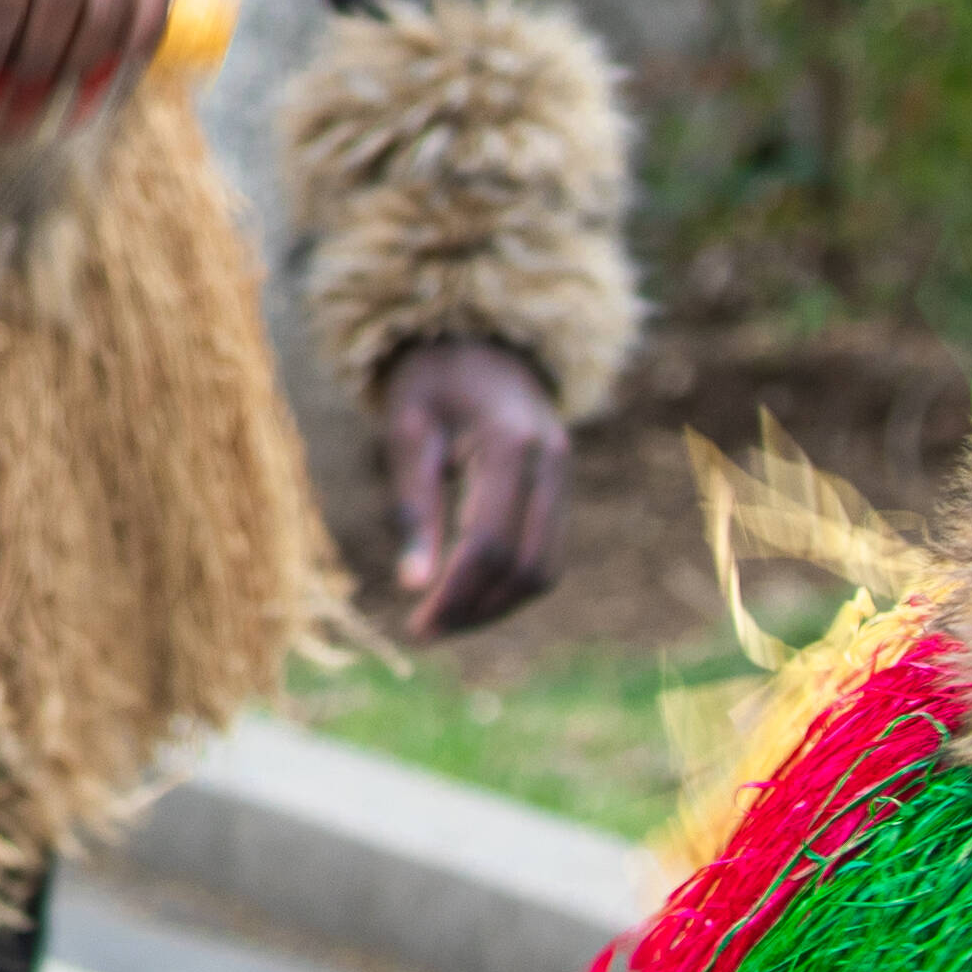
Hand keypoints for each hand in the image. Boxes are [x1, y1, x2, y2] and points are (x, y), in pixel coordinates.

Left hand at [375, 336, 569, 637]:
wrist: (480, 339)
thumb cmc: (431, 380)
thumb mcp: (406, 430)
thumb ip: (412, 504)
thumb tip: (413, 585)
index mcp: (509, 443)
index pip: (490, 544)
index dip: (455, 594)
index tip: (416, 627)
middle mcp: (550, 462)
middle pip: (527, 567)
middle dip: (477, 609)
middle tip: (426, 632)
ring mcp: (564, 477)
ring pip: (546, 569)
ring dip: (497, 605)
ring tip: (444, 620)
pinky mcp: (562, 489)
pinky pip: (547, 553)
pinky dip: (511, 584)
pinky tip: (469, 594)